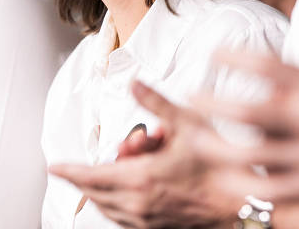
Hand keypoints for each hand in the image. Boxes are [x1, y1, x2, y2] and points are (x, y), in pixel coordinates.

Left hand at [49, 81, 256, 227]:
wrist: (244, 203)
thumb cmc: (220, 164)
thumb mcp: (188, 125)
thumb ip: (156, 104)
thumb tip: (134, 84)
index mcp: (141, 179)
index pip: (90, 176)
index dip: (69, 171)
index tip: (54, 167)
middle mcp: (138, 205)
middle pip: (96, 192)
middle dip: (91, 173)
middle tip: (102, 157)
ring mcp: (146, 221)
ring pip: (108, 207)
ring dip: (105, 188)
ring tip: (120, 168)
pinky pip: (123, 219)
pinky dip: (118, 204)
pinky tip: (130, 190)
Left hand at [193, 0, 298, 206]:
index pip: (265, 65)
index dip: (232, 55)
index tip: (215, 52)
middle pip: (246, 112)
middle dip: (211, 103)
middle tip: (190, 96)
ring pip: (250, 154)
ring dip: (215, 145)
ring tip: (194, 135)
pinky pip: (270, 189)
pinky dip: (242, 183)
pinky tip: (223, 174)